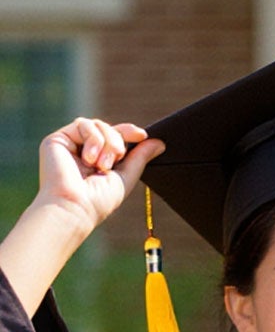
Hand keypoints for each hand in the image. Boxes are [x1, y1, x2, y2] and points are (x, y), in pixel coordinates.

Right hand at [33, 119, 159, 238]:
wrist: (75, 206)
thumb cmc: (99, 200)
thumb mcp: (126, 177)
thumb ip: (140, 158)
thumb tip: (159, 142)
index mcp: (98, 160)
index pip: (115, 137)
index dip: (129, 132)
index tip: (142, 135)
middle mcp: (83, 151)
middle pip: (108, 128)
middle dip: (118, 141)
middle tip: (116, 160)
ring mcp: (70, 144)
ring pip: (97, 124)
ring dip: (107, 142)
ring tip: (102, 165)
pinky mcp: (57, 139)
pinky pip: (83, 124)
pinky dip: (93, 139)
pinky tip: (89, 159)